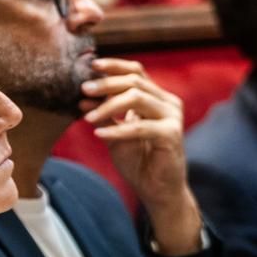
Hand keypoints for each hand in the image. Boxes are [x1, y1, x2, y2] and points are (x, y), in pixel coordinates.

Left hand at [81, 58, 201, 254]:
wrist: (157, 191)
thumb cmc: (139, 162)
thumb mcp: (115, 134)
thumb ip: (104, 116)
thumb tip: (83, 99)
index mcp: (157, 98)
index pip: (136, 72)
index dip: (114, 66)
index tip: (91, 66)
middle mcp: (168, 102)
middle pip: (135, 81)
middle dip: (106, 84)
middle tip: (84, 90)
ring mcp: (172, 117)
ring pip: (137, 98)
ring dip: (108, 106)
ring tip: (88, 116)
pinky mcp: (172, 134)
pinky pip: (140, 127)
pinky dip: (117, 130)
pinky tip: (99, 135)